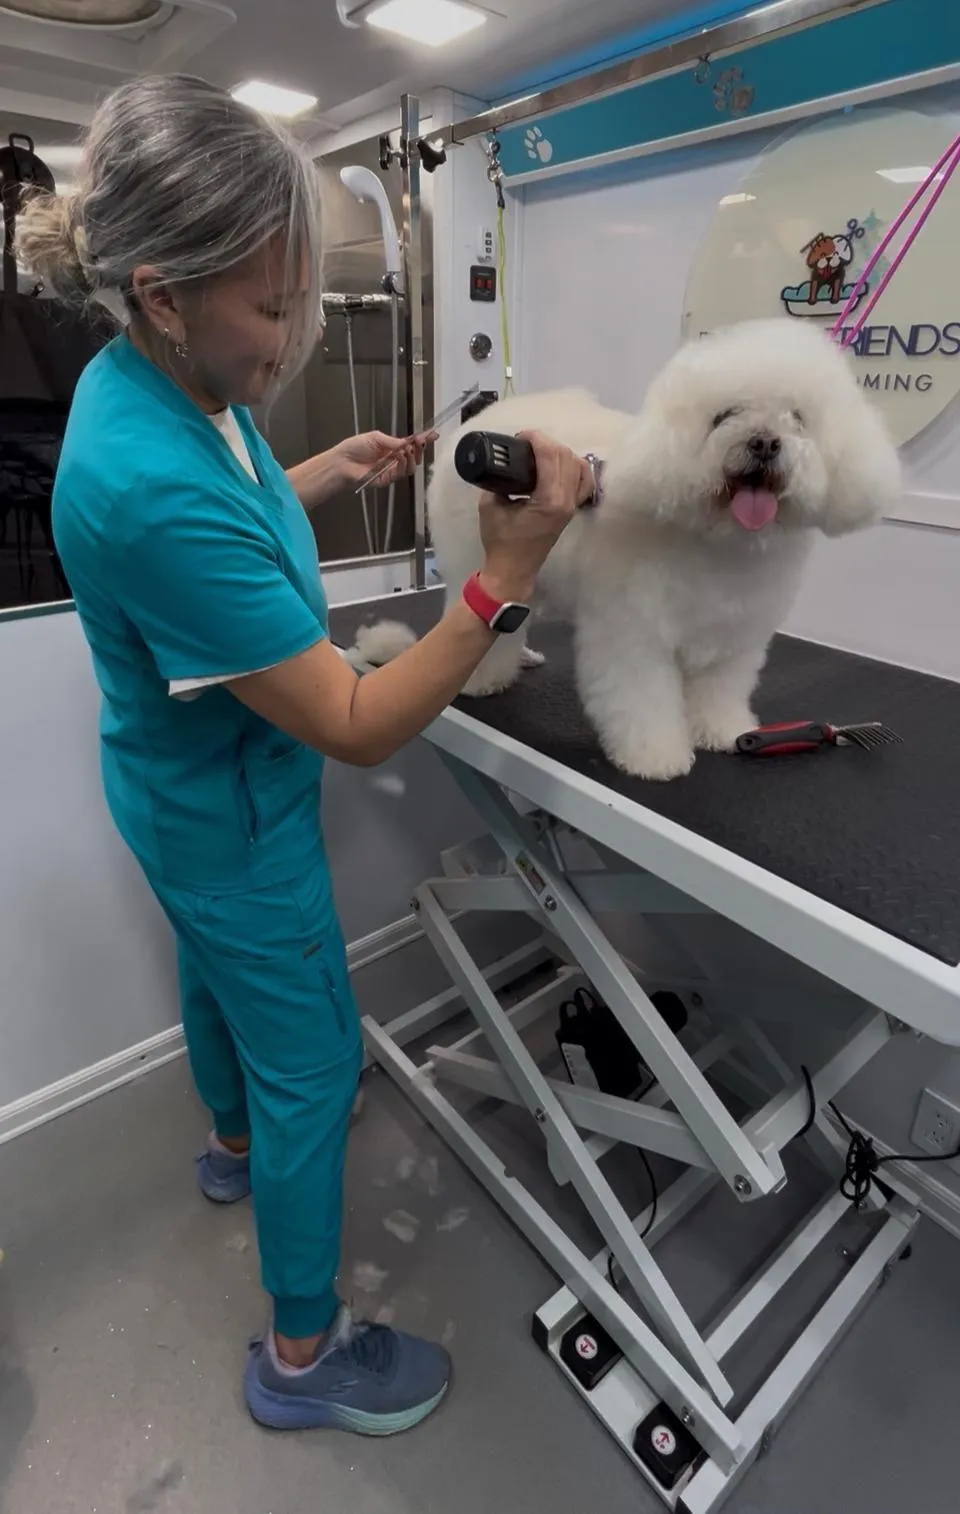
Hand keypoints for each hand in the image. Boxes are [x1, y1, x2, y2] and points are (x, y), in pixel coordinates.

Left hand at [335, 430, 438, 489]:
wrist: (343, 462)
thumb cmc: (354, 448)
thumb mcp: (376, 437)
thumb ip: (393, 441)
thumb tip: (407, 441)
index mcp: (391, 448)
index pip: (410, 444)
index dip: (422, 440)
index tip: (433, 435)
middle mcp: (393, 459)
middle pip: (414, 456)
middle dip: (420, 448)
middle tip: (421, 442)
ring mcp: (391, 470)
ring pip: (411, 466)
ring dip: (413, 457)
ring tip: (409, 449)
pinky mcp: (387, 479)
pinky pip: (401, 473)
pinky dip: (404, 463)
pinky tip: (401, 456)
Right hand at [477, 430, 593, 601]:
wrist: (513, 570)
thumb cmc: (500, 542)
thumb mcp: (490, 507)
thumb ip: (497, 482)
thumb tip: (503, 466)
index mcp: (549, 500)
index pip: (550, 456)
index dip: (536, 438)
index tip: (521, 436)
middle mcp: (566, 500)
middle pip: (566, 456)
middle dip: (546, 442)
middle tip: (526, 443)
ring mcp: (572, 505)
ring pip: (578, 465)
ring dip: (560, 452)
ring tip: (541, 453)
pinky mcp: (571, 509)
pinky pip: (584, 481)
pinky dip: (575, 468)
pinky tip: (560, 466)